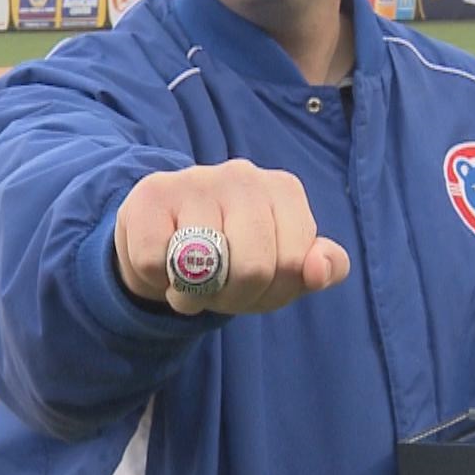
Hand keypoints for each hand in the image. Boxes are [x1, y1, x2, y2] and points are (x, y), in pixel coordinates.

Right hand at [114, 160, 349, 316]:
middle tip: (216, 291)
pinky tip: (161, 263)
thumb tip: (319, 269)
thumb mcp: (284, 268)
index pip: (295, 265)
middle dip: (232, 298)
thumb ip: (322, 269)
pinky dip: (155, 279)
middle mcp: (244, 176)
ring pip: (203, 268)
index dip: (271, 293)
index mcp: (285, 190)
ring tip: (187, 278)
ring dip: (190, 295)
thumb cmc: (234, 256)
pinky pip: (155, 261)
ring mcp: (197, 179)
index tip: (255, 285)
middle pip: (253, 268)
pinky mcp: (152, 193)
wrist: (163, 242)